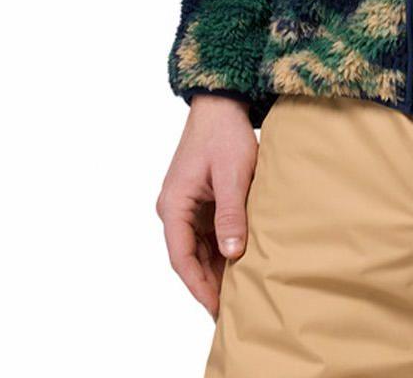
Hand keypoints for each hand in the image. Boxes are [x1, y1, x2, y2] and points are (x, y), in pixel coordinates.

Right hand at [156, 94, 257, 318]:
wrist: (221, 104)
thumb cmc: (224, 135)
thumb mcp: (233, 174)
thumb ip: (231, 213)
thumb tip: (232, 253)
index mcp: (174, 205)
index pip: (181, 257)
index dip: (198, 285)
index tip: (215, 307)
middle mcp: (174, 209)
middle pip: (188, 257)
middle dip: (208, 283)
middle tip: (231, 308)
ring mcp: (186, 206)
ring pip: (198, 248)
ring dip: (215, 268)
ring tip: (238, 292)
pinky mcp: (199, 201)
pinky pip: (207, 233)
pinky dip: (220, 249)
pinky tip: (239, 263)